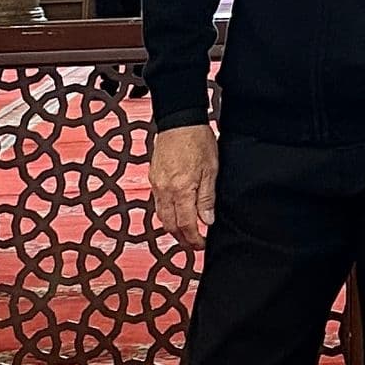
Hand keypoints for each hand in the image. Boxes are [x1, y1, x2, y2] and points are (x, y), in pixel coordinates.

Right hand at [149, 123, 218, 248]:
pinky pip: (157, 203)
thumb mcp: (210, 169)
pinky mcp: (153, 177)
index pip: (186, 225)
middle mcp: (165, 190)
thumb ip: (207, 198)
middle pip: (170, 225)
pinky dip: (166, 214)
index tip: (202, 244)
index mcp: (181, 189)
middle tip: (194, 244)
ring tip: (186, 233)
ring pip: (161, 216)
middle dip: (181, 239)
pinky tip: (176, 213)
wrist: (178, 120)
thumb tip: (207, 221)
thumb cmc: (197, 140)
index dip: (194, 239)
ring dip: (173, 228)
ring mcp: (156, 184)